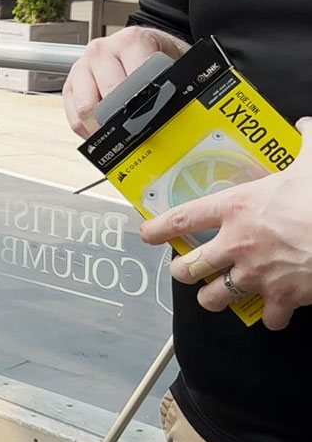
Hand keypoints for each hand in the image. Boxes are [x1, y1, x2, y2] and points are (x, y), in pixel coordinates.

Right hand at [62, 26, 190, 137]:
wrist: (141, 46)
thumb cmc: (156, 56)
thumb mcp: (173, 63)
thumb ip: (172, 84)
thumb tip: (170, 112)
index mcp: (131, 41)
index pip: (135, 80)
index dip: (145, 105)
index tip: (154, 120)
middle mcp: (101, 51)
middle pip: (110, 96)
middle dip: (126, 119)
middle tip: (141, 132)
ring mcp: (82, 68)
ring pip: (87, 109)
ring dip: (104, 128)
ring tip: (122, 135)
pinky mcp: (70, 86)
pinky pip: (74, 118)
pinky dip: (90, 131)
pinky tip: (106, 132)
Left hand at [143, 118, 311, 329]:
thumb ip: (306, 142)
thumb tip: (306, 124)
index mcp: (236, 208)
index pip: (182, 218)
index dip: (158, 229)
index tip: (146, 234)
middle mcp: (236, 244)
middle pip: (188, 267)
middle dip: (182, 272)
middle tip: (185, 270)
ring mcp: (256, 274)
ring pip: (214, 298)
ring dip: (214, 298)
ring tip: (217, 295)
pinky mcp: (282, 297)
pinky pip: (267, 317)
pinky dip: (270, 316)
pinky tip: (275, 311)